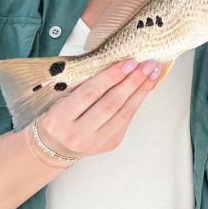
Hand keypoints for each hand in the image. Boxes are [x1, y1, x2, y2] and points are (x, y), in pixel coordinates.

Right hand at [35, 58, 162, 158]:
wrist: (55, 146)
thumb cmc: (58, 115)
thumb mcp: (59, 98)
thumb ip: (81, 84)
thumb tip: (114, 62)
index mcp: (58, 118)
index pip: (90, 93)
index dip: (111, 76)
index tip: (129, 62)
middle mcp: (76, 134)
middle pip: (110, 103)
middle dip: (132, 82)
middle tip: (147, 64)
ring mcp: (94, 142)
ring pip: (123, 113)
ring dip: (141, 91)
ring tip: (152, 73)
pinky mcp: (109, 144)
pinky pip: (126, 120)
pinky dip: (137, 102)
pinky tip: (145, 88)